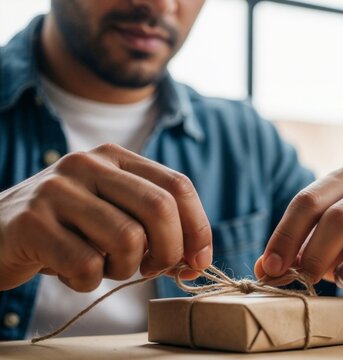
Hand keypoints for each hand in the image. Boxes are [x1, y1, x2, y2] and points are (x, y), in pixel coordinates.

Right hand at [0, 144, 211, 291]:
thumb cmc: (65, 230)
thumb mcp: (113, 216)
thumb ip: (154, 230)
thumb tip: (196, 262)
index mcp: (114, 157)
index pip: (177, 185)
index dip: (198, 227)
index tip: (199, 261)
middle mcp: (87, 164)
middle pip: (159, 208)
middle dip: (168, 251)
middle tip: (152, 270)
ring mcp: (57, 190)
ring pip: (127, 239)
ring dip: (124, 269)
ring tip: (102, 268)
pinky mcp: (32, 222)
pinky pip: (88, 264)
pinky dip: (88, 281)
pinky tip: (70, 273)